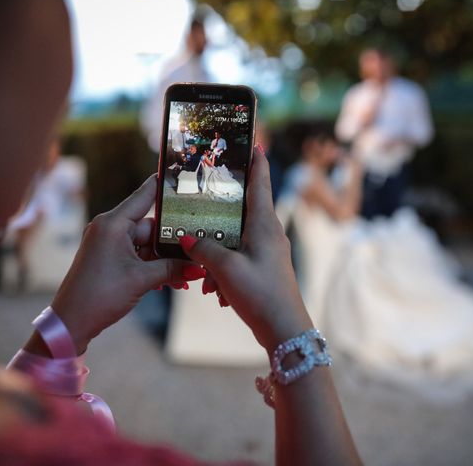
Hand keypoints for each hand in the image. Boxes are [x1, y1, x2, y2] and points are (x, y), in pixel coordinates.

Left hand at [32, 175, 203, 354]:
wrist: (71, 323)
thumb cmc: (100, 296)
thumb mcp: (142, 280)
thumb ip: (172, 269)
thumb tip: (198, 267)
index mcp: (113, 224)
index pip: (144, 196)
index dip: (163, 185)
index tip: (180, 173)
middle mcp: (110, 229)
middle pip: (151, 226)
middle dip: (174, 242)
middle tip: (198, 250)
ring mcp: (110, 244)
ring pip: (148, 245)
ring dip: (166, 260)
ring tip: (187, 275)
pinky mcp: (111, 259)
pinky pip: (140, 256)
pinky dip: (155, 267)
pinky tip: (173, 282)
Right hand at [179, 146, 313, 352]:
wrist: (285, 329)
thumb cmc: (260, 294)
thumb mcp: (226, 269)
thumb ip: (204, 249)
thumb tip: (188, 238)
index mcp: (264, 224)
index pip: (260, 183)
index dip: (257, 161)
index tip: (255, 142)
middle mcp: (269, 233)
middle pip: (243, 210)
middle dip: (221, 215)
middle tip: (205, 206)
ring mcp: (268, 251)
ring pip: (236, 240)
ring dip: (219, 256)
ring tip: (211, 282)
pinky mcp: (265, 268)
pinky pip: (238, 259)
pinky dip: (225, 272)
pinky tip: (217, 292)